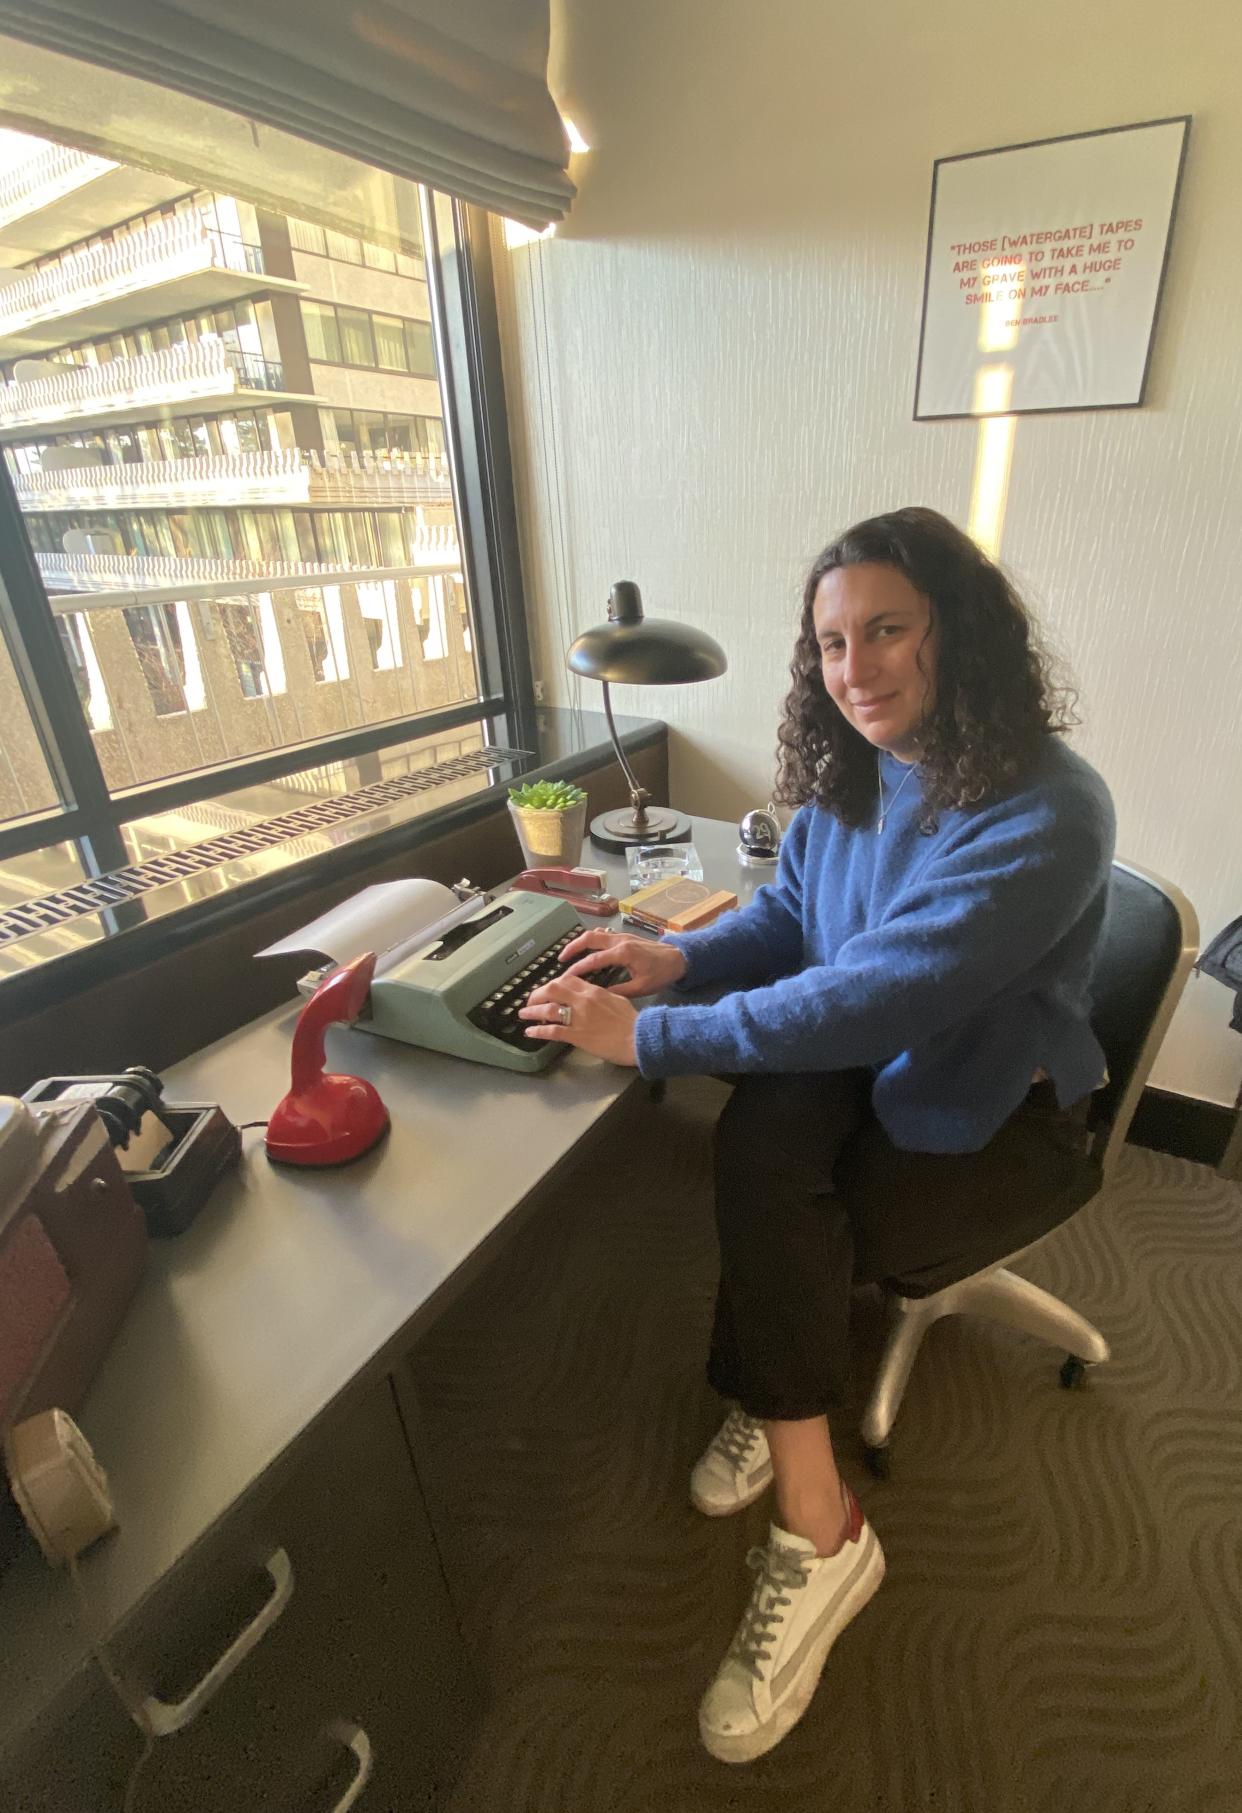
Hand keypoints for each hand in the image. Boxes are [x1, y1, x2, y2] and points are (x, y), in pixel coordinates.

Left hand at [519, 972, 640, 1065]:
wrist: (639, 1038)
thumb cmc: (632, 1021)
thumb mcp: (618, 1000)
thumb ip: (602, 996)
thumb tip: (593, 995)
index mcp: (593, 990)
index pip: (567, 979)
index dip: (554, 983)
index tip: (549, 989)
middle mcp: (583, 1001)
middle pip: (552, 989)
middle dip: (538, 994)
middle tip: (531, 1000)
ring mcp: (578, 1018)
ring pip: (548, 1009)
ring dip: (532, 1011)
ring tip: (523, 1014)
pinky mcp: (577, 1035)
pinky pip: (552, 1031)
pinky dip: (538, 1031)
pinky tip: (530, 1032)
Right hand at [556, 929, 687, 996]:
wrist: (680, 958)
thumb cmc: (662, 973)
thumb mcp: (641, 988)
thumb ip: (619, 991)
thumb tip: (599, 995)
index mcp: (623, 953)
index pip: (593, 960)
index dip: (577, 968)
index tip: (565, 977)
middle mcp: (620, 940)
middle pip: (589, 938)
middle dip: (572, 947)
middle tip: (560, 959)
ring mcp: (622, 936)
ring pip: (595, 934)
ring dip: (580, 942)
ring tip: (569, 953)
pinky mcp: (625, 936)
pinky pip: (603, 934)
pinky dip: (592, 940)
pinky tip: (587, 948)